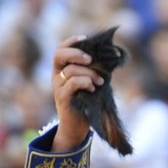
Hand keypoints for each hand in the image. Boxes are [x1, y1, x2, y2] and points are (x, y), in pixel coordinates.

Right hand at [51, 35, 103, 151]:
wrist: (76, 127)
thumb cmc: (86, 103)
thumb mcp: (90, 82)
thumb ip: (95, 69)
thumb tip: (111, 56)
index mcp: (61, 69)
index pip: (60, 49)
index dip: (71, 42)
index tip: (85, 39)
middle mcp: (56, 76)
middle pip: (58, 55)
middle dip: (76, 53)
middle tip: (91, 59)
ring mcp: (58, 87)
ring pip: (71, 70)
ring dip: (90, 73)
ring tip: (100, 81)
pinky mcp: (62, 97)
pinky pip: (73, 83)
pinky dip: (85, 82)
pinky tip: (93, 88)